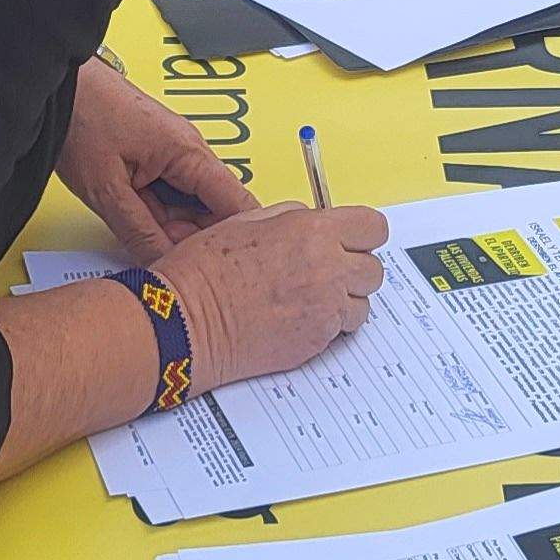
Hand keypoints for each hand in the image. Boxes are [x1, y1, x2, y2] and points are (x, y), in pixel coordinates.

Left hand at [56, 59, 255, 256]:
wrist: (56, 83)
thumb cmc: (79, 116)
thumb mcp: (106, 188)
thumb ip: (139, 231)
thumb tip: (164, 265)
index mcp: (188, 152)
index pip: (238, 203)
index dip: (238, 241)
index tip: (225, 269)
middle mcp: (189, 149)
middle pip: (214, 210)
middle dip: (194, 240)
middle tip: (165, 261)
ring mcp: (173, 151)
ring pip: (189, 205)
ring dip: (172, 228)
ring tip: (141, 238)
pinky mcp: (155, 154)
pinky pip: (169, 193)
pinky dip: (157, 214)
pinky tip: (135, 221)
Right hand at [153, 201, 385, 387]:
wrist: (185, 323)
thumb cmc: (203, 272)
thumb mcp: (245, 222)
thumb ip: (289, 218)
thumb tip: (310, 220)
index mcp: (312, 232)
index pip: (373, 227)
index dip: (363, 233)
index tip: (352, 238)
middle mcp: (327, 270)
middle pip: (374, 268)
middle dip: (355, 268)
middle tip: (328, 270)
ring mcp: (325, 309)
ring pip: (362, 304)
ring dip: (344, 300)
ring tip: (310, 298)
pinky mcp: (317, 341)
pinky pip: (341, 330)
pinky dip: (328, 325)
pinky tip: (297, 317)